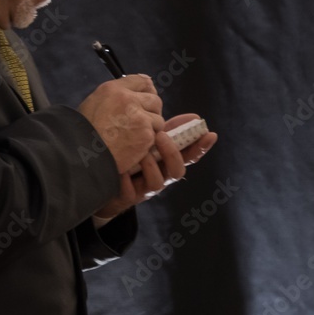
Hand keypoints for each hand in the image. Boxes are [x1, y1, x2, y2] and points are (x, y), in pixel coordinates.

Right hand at [77, 75, 164, 175]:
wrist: (83, 154)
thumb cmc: (84, 132)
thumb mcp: (93, 103)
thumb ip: (114, 96)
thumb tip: (134, 91)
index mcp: (113, 90)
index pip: (142, 81)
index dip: (147, 91)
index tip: (145, 98)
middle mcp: (128, 99)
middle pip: (155, 100)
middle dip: (151, 111)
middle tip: (141, 122)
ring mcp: (140, 117)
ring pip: (158, 120)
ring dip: (150, 128)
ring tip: (134, 136)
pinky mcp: (146, 135)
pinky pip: (155, 137)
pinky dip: (147, 143)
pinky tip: (133, 146)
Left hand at [94, 112, 218, 219]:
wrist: (103, 180)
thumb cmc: (131, 156)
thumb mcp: (150, 141)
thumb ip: (170, 130)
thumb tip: (194, 116)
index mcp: (167, 162)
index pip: (189, 155)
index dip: (201, 147)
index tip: (210, 134)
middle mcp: (160, 176)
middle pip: (177, 171)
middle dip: (172, 153)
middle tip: (161, 135)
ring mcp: (145, 189)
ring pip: (157, 183)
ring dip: (150, 166)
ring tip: (140, 153)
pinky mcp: (127, 198)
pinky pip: (130, 193)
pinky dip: (127, 182)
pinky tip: (121, 171)